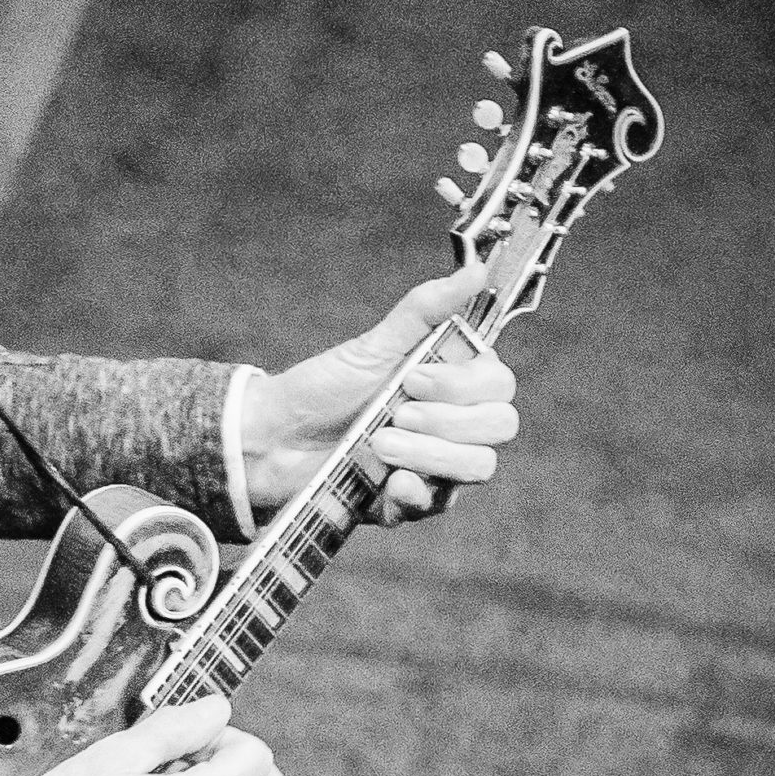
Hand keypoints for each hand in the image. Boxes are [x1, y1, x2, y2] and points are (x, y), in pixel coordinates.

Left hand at [240, 264, 518, 526]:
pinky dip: (416, 491)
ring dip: (431, 453)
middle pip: (500, 425)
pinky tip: (387, 480)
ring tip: (378, 442)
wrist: (274, 439)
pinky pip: (440, 504)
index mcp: (452, 385)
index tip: (414, 376)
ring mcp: (437, 466)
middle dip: (448, 418)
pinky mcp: (412, 503)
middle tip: (397, 412)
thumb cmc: (324, 388)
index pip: (500, 386)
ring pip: (478, 466)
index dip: (464, 383)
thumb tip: (474, 271)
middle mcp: (453, 427)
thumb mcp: (373, 345)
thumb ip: (425, 311)